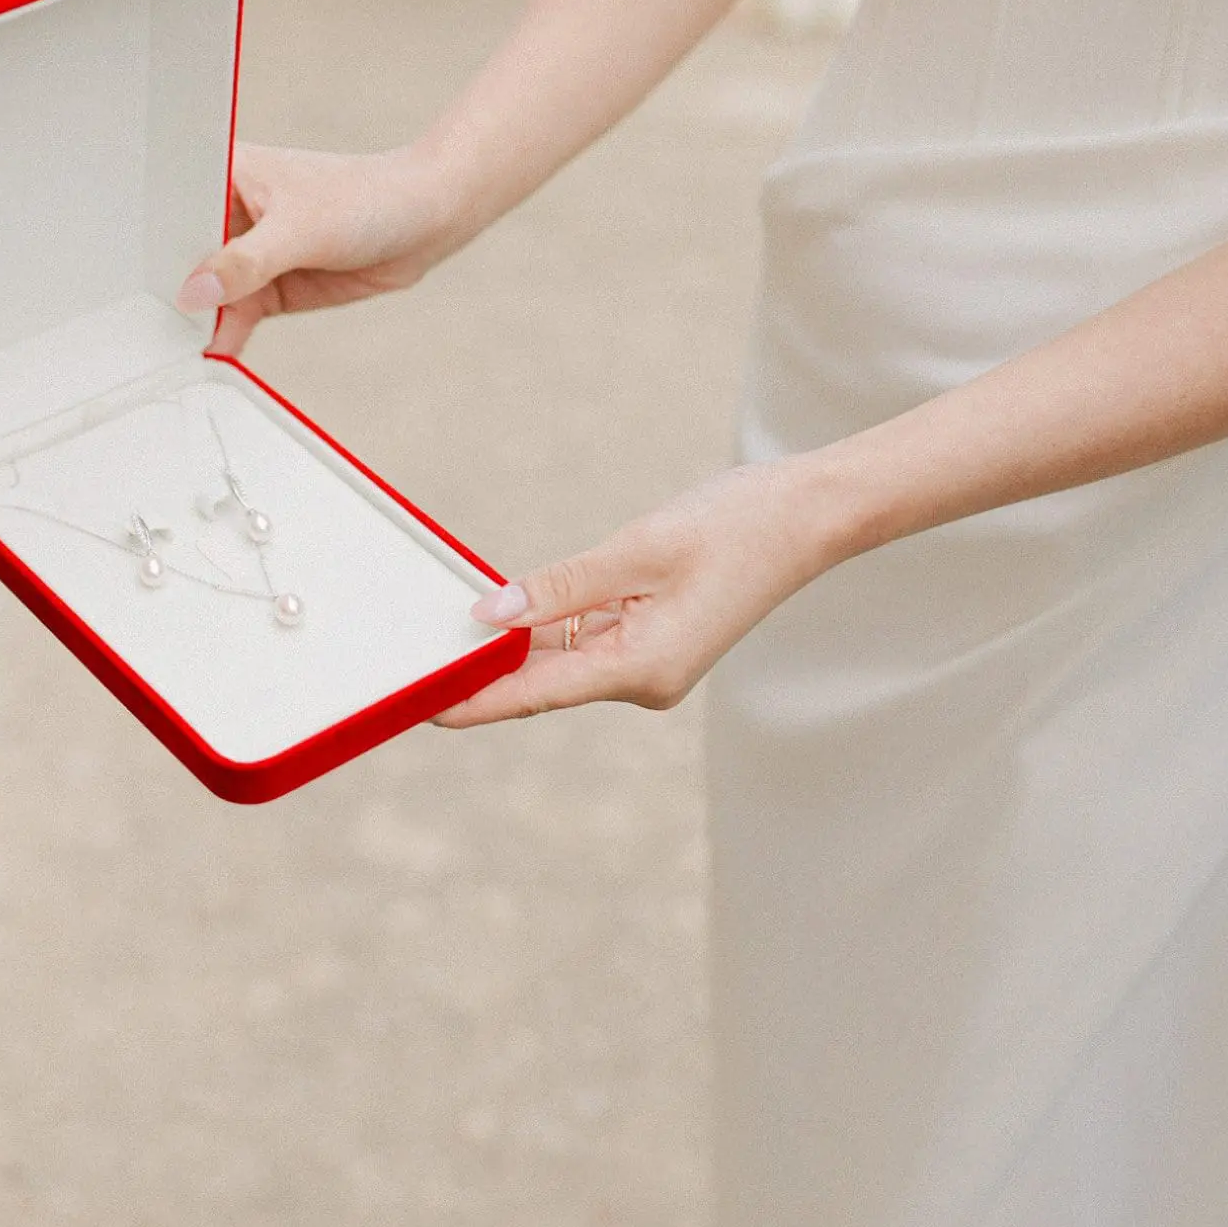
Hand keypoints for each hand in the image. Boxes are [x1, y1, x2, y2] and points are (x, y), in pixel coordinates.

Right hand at [175, 143, 471, 352]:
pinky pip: (232, 317)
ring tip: (173, 354)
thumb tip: (195, 293)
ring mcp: (244, 253)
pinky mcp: (265, 287)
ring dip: (195, 322)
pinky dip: (223, 337)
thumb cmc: (367, 198)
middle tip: (146, 332)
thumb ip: (244, 263)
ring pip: (205, 295)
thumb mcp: (299, 229)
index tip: (132, 286)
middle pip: (179, 259)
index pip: (169, 210)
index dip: (148, 246)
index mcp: (222, 172)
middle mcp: (225, 212)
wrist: (424, 222)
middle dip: (169, 292)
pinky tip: (210, 357)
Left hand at [439, 461, 851, 723]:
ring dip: (517, 642)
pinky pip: (588, 640)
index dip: (476, 700)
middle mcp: (644, 681)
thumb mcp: (636, 551)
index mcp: (642, 668)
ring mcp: (651, 666)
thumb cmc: (736, 527)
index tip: (423, 709)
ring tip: (452, 629)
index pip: (537, 692)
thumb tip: (491, 614)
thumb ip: (561, 586)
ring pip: (563, 658)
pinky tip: (514, 609)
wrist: (808, 518)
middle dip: (486, 668)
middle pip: (544, 680)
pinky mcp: (654, 644)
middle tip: (419, 657)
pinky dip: (552, 625)